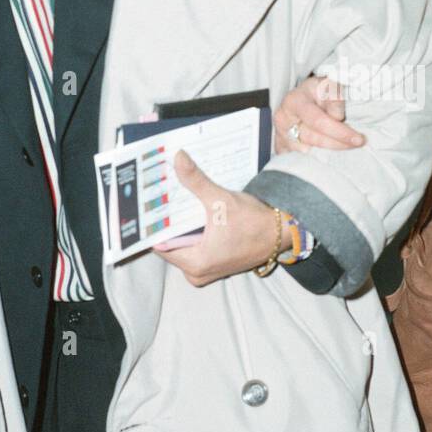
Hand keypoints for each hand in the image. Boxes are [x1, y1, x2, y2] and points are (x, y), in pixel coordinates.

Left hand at [153, 150, 280, 285]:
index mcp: (195, 263)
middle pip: (170, 244)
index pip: (160, 244)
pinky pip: (194, 249)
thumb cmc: (254, 222)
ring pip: (182, 246)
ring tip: (174, 202)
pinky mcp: (215, 266)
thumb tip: (178, 158)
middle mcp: (197, 273)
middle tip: (159, 198)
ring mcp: (206, 271)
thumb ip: (196, 181)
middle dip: (167, 222)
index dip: (154, 224)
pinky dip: (192, 233)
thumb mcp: (221, 200)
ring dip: (180, 227)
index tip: (148, 204)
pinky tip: (192, 214)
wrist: (282, 234)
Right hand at [273, 74, 364, 154]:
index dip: (340, 132)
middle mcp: (283, 119)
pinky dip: (315, 161)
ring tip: (347, 151)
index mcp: (294, 101)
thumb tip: (337, 117)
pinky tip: (329, 159)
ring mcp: (280, 135)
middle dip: (339, 144)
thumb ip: (334, 98)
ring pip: (307, 153)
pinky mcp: (281, 148)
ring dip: (328, 154)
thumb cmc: (319, 91)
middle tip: (359, 145)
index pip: (318, 121)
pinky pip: (298, 160)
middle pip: (313, 139)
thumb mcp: (329, 85)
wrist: (304, 97)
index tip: (359, 139)